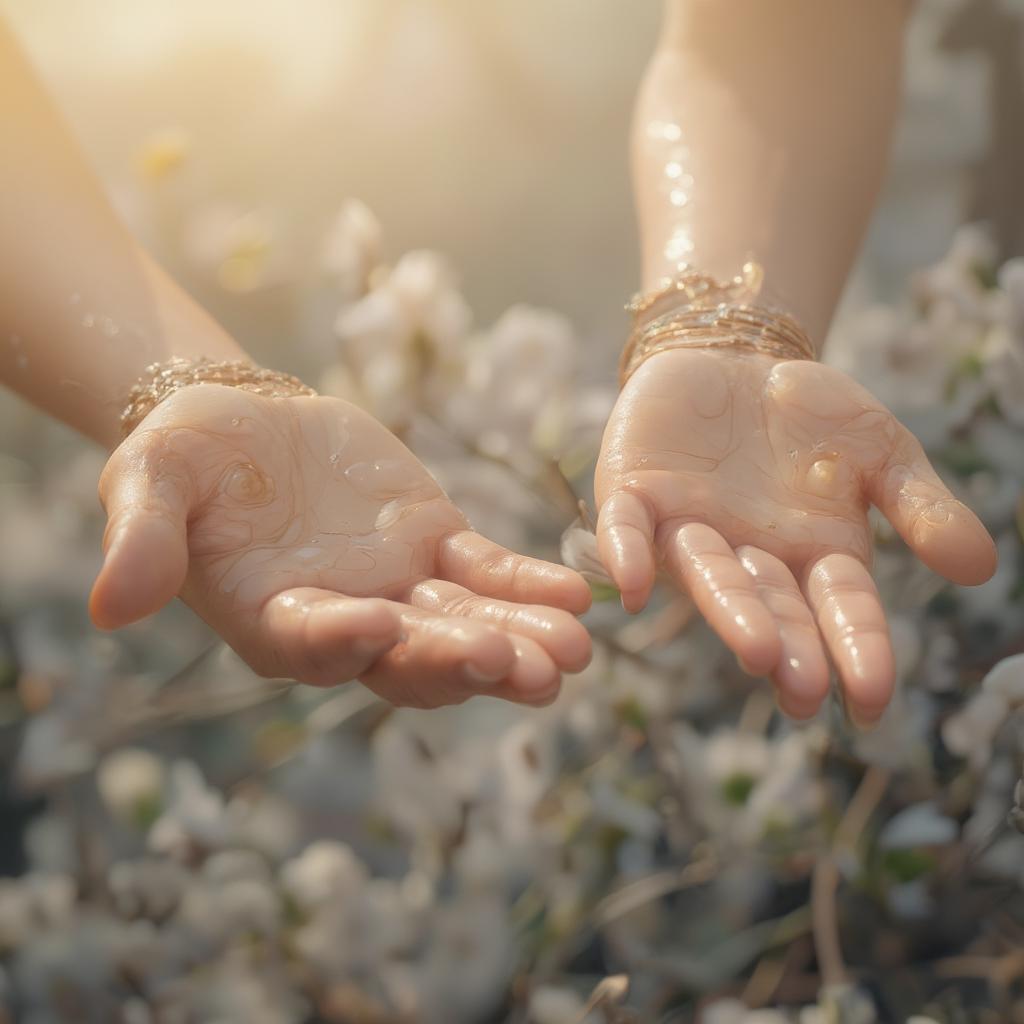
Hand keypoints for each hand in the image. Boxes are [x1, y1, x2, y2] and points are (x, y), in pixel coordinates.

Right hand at [90, 385, 590, 707]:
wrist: (248, 421)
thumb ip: (141, 537)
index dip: (343, 639)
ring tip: (574, 655)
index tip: (383, 626)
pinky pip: (488, 571)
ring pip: (464, 623)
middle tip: (523, 670)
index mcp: (272, 618)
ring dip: (519, 639)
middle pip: (407, 657)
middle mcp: (344, 620)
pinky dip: (529, 584)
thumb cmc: (190, 455)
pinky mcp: (437, 545)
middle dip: (462, 661)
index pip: (310, 642)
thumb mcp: (151, 478)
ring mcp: (400, 587)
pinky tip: (576, 597)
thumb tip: (109, 605)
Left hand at [595, 348, 995, 724]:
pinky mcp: (635, 493)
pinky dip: (626, 555)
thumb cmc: (812, 416)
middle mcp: (749, 554)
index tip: (871, 703)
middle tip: (803, 693)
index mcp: (814, 553)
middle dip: (788, 647)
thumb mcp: (881, 450)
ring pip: (707, 574)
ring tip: (755, 651)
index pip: (840, 609)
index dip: (856, 652)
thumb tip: (981, 568)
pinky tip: (632, 588)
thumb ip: (920, 506)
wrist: (735, 357)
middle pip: (771, 606)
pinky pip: (626, 529)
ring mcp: (689, 526)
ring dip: (727, 610)